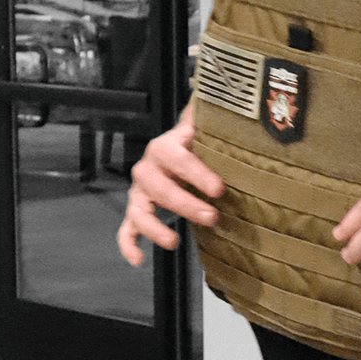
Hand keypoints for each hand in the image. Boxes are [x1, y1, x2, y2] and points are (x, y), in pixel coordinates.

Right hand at [117, 106, 223, 265]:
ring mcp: (140, 192)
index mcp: (165, 147)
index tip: (219, 190)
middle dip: (186, 205)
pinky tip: (138, 259)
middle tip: (213, 218)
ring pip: (140, 211)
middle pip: (160, 189)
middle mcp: (148, 169)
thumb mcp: (204, 129)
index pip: (178, 158)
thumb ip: (213, 116)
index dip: (198, 175)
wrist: (178, 153)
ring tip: (174, 242)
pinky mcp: (137, 211)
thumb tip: (233, 100)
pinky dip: (128, 244)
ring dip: (156, 228)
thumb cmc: (195, 145)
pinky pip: (127, 229)